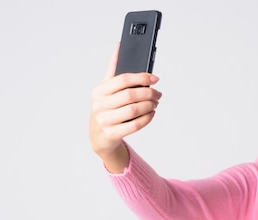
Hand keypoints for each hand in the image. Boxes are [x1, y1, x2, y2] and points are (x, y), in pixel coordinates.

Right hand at [89, 44, 161, 171]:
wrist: (99, 135)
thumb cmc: (105, 108)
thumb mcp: (106, 89)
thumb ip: (113, 68)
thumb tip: (120, 46)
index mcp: (99, 91)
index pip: (122, 79)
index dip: (141, 77)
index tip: (155, 78)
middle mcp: (100, 105)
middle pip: (130, 95)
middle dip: (149, 93)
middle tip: (158, 94)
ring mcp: (105, 121)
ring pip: (134, 110)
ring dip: (149, 106)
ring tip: (155, 103)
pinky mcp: (112, 134)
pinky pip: (134, 126)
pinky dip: (146, 119)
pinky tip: (151, 113)